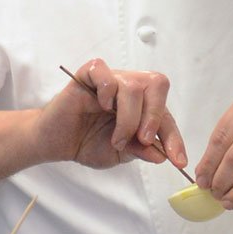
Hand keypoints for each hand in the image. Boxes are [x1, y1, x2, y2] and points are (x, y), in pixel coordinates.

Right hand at [34, 59, 186, 170]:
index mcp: (141, 105)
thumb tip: (161, 155)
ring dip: (128, 118)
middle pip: (157, 84)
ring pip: (133, 86)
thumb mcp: (118, 154)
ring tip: (115, 138)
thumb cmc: (85, 143)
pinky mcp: (87, 75)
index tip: (178, 161)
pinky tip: (101, 107)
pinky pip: (104, 72)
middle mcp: (128, 88)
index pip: (165, 115)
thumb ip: (139, 151)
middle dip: (155, 116)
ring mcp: (109, 79)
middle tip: (143, 139)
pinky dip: (107, 92)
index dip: (173, 138)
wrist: (55, 143)